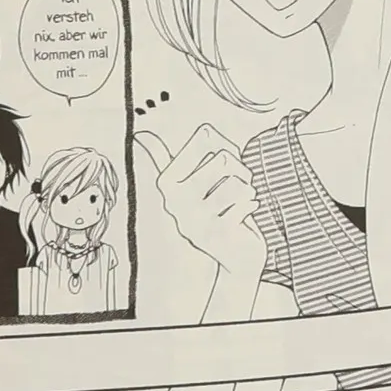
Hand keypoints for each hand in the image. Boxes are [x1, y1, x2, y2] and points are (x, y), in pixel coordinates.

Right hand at [140, 124, 265, 281]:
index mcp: (167, 181)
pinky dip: (251, 206)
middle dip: (241, 170)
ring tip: (239, 202)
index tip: (224, 163)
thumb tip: (140, 137)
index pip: (205, 137)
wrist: (237, 254)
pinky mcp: (215, 234)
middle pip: (224, 158)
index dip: (227, 145)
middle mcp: (174, 200)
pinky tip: (242, 216)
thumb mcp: (203, 175)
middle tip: (237, 187)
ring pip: (237, 182)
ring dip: (247, 191)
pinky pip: (245, 202)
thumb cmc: (224, 207)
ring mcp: (193, 219)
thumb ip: (190, 151)